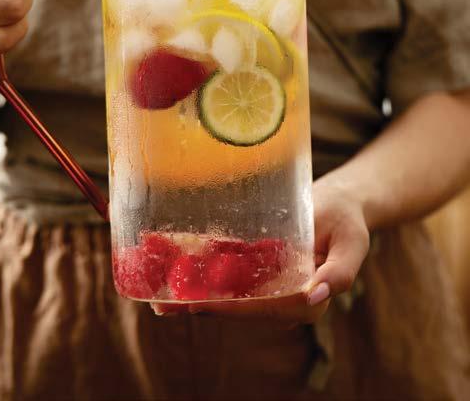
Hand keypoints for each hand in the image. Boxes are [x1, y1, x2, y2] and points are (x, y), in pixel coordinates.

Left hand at [151, 176, 369, 323]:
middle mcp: (284, 300)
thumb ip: (340, 272)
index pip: (265, 309)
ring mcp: (270, 287)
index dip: (232, 309)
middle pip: (240, 307)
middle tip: (166, 304)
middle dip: (203, 307)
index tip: (202, 305)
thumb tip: (314, 296)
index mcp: (307, 301)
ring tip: (161, 296)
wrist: (339, 204)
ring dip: (196, 297)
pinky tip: (176, 274)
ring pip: (230, 296)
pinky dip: (203, 277)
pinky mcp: (259, 271)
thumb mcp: (352, 243)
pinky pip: (229, 277)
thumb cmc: (347, 221)